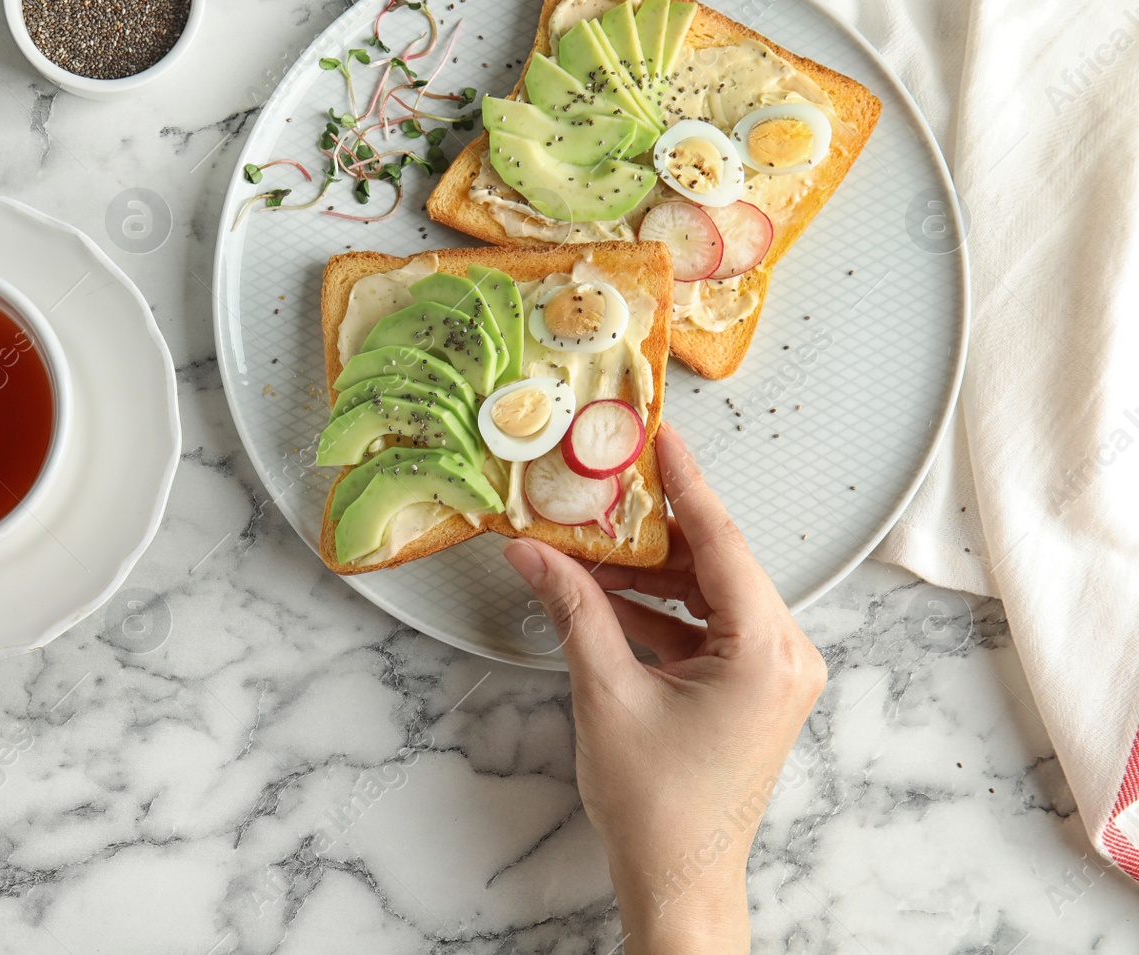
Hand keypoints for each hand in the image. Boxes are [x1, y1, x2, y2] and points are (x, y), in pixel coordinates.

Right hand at [503, 424, 825, 953]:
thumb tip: (534, 552)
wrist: (680, 882)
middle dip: (654, 530)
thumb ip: (574, 609)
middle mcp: (785, 653)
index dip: (684, 484)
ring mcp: (772, 673)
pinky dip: (660, 610)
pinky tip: (606, 594)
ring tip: (591, 540)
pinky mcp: (753, 689)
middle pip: (715, 563)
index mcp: (767, 650)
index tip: (659, 436)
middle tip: (604, 488)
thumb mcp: (607, 692)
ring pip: (709, 594)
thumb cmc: (657, 806)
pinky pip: (707, 627)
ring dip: (651, 571)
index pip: (721, 541)